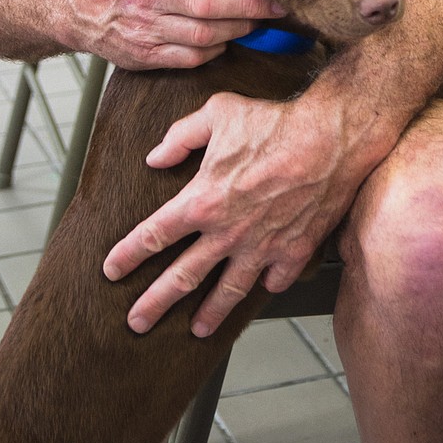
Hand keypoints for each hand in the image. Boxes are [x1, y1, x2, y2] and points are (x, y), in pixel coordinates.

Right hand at [61, 0, 283, 69]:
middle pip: (206, 3)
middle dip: (248, 6)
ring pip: (202, 34)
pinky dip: (213, 50)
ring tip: (258, 21)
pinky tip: (226, 39)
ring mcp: (145, 26)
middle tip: (276, 4)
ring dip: (236, 29)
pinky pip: (188, 57)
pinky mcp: (144, 53)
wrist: (71, 4)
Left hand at [102, 92, 363, 335]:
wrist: (330, 139)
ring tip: (197, 329)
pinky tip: (259, 290)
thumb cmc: (275, 122)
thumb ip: (181, 136)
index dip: (129, 254)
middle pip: (182, 277)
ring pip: (228, 291)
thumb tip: (155, 156)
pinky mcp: (293, 252)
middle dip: (154, 303)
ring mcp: (261, 247)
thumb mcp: (218, 113)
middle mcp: (227, 233)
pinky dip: (265, 286)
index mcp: (203, 201)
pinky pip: (274, 279)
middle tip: (136, 322)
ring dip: (210, 313)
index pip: (154, 234)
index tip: (112, 270)